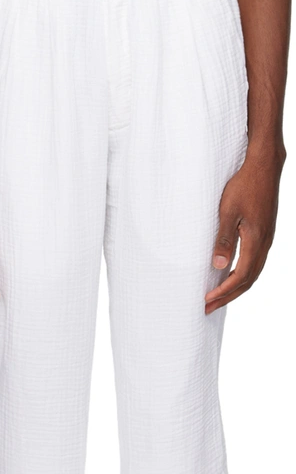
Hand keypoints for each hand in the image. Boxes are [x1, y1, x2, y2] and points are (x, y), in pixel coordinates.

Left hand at [205, 142, 285, 313]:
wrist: (264, 166)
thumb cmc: (244, 185)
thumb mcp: (228, 211)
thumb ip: (224, 239)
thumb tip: (217, 266)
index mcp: (256, 240)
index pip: (240, 276)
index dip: (223, 292)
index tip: (206, 301)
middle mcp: (264, 243)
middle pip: (247, 280)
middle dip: (227, 296)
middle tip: (208, 308)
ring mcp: (266, 238)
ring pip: (252, 272)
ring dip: (234, 288)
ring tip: (217, 297)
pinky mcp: (264, 233)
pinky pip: (254, 262)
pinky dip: (241, 275)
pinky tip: (229, 275)